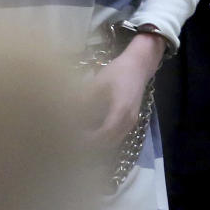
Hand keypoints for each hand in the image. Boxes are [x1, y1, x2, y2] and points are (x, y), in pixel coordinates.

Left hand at [81, 32, 164, 149]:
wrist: (139, 65)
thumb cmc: (118, 71)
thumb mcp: (99, 82)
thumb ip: (85, 98)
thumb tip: (70, 110)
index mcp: (120, 111)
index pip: (105, 134)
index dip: (90, 139)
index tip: (75, 138)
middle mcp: (128, 120)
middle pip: (110, 141)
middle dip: (93, 144)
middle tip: (75, 140)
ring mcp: (132, 121)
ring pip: (115, 139)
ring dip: (100, 142)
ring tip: (82, 137)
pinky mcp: (131, 119)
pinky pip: (118, 134)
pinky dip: (106, 136)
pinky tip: (93, 130)